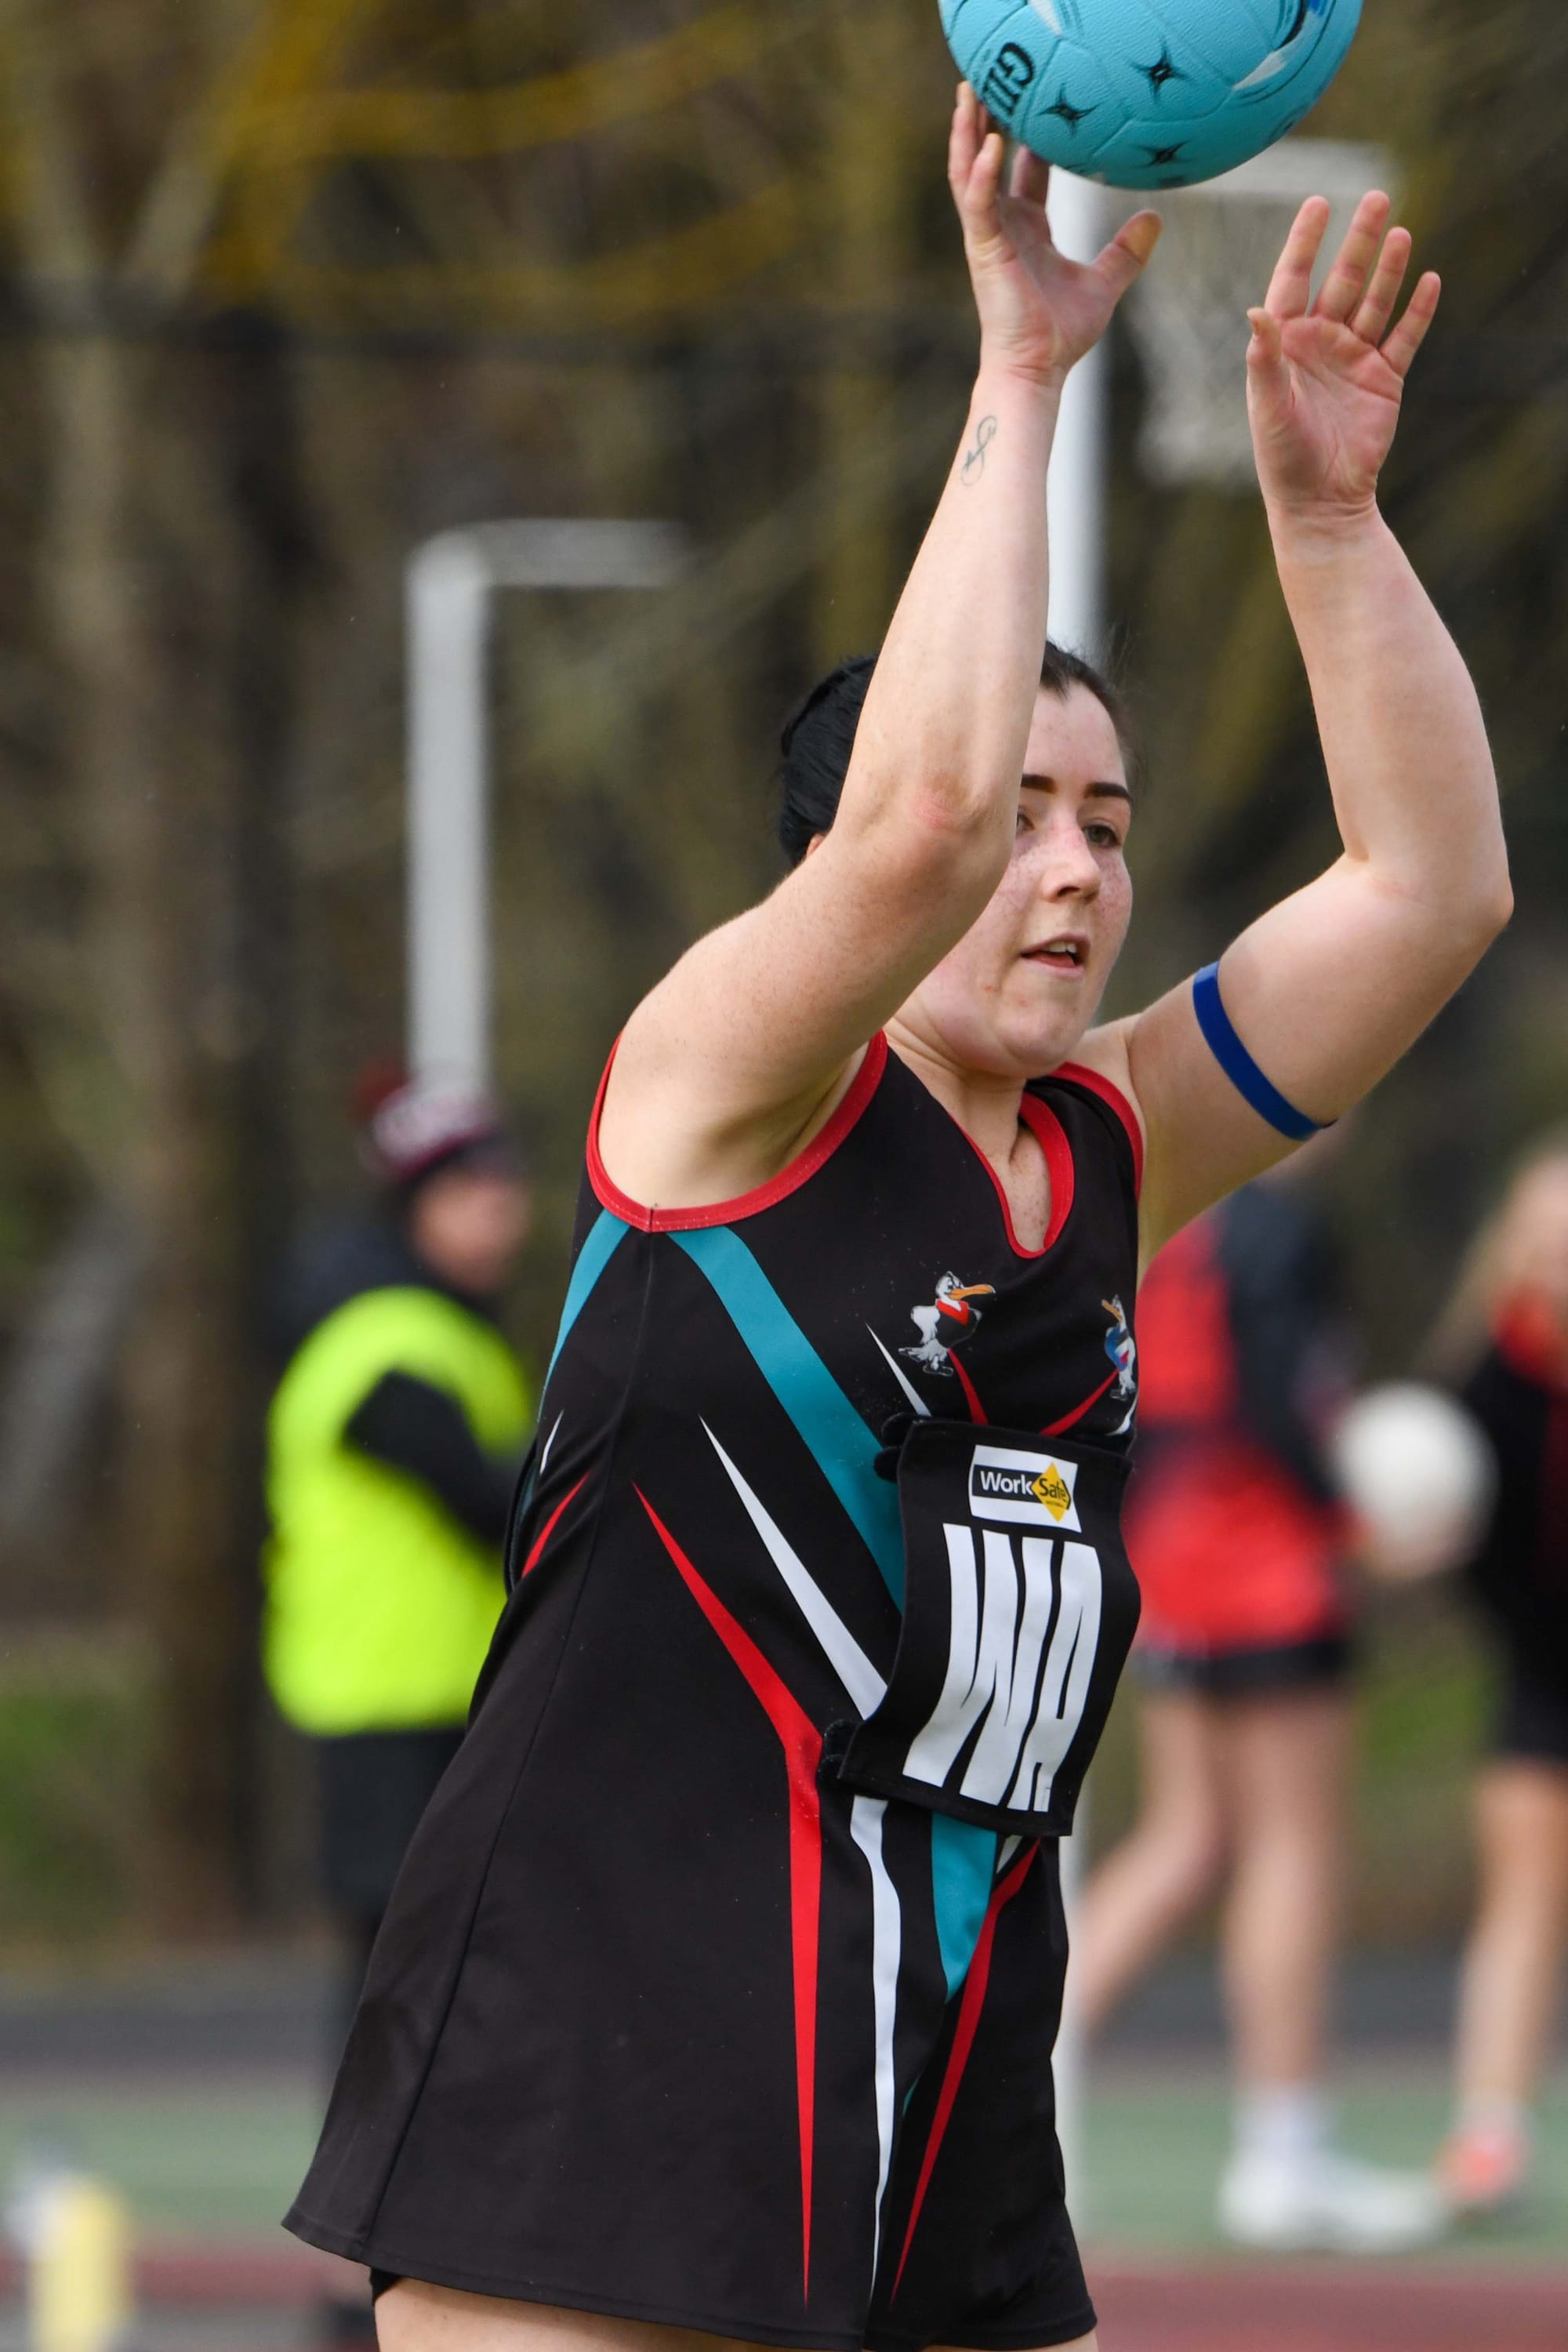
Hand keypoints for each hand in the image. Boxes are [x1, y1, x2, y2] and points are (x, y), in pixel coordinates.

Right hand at [948, 82, 1159, 389]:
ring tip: (971, 93)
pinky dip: (981, 173)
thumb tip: (1156, 217)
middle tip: (990, 83)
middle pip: (987, 162)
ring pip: (969, 173)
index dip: (1029, 140)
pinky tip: (992, 142)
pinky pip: (978, 203)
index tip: (1039, 107)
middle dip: (986, 123)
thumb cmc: (1061, 335)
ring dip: (968, 134)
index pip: (1024, 174)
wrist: (1038, 370)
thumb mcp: (1104, 283)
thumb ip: (1127, 251)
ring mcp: (990, 237)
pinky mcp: (984, 250)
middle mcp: (1004, 227)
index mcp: (1027, 231)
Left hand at [1247, 192, 1439, 521]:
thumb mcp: (1269, 405)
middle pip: (1344, 280)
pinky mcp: (1384, 378)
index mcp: (1287, 344)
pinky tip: (1429, 280)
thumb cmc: (1282, 457)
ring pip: (1376, 302)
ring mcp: (1355, 357)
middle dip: (1359, 241)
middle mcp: (1321, 343)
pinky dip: (1417, 311)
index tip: (1319, 202)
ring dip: (1390, 269)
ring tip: (1402, 232)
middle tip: (1377, 197)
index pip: (1295, 280)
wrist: (1321, 501)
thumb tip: (1257, 310)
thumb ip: (1264, 357)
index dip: (1306, 241)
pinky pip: (1404, 337)